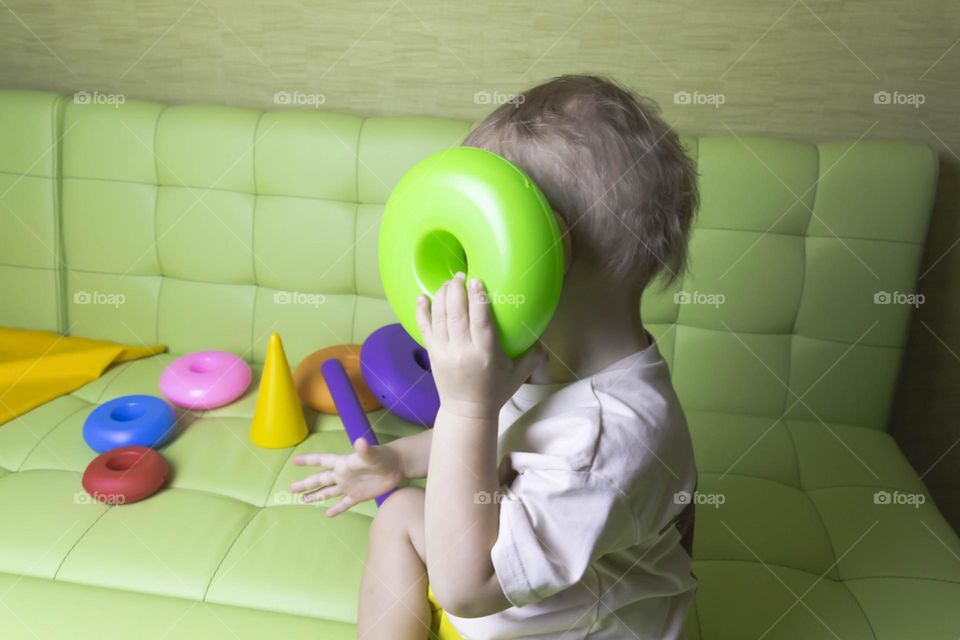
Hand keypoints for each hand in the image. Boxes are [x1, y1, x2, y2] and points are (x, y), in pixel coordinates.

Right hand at [290, 438, 403, 515]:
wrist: (396, 466)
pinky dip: (336, 509)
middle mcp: (343, 475)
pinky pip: (344, 504)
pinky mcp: (358, 496)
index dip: (309, 461)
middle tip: (291, 488)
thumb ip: (364, 450)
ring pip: (328, 492)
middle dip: (306, 483)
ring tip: (302, 500)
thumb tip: (359, 442)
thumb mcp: (372, 454)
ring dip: (316, 495)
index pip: (322, 461)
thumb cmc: (383, 457)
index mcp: (343, 464)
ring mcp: (350, 486)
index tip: (295, 461)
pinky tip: (327, 514)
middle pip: (320, 479)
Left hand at [416, 272, 543, 419]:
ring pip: (440, 318)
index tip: (477, 280)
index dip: (478, 299)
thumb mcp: (519, 374)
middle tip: (461, 275)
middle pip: (456, 315)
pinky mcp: (432, 354)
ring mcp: (444, 352)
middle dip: (456, 290)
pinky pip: (425, 329)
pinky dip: (422, 311)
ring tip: (448, 281)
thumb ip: (533, 354)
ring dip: (442, 296)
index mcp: (486, 354)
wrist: (467, 411)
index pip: (480, 322)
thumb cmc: (496, 391)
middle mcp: (463, 351)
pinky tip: (422, 296)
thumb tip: (545, 332)